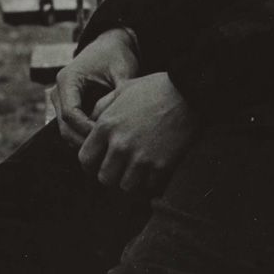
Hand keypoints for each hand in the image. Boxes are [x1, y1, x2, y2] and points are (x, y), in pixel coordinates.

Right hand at [50, 27, 139, 148]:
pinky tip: (105, 143)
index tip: (108, 138)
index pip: (70, 114)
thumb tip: (122, 124)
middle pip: (64, 127)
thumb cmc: (116, 56)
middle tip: (109, 151)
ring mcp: (60, 101)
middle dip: (85, 142)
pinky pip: (72, 129)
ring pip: (66, 132)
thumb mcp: (122, 72)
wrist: (109, 46)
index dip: (87, 130)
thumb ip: (119, 97)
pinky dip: (85, 137)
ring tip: (108, 149)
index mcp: (67, 79)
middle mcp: (58, 91)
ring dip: (84, 143)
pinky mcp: (67, 107)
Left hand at [78, 72, 197, 194]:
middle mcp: (120, 145)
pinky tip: (154, 169)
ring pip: (126, 186)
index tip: (98, 163)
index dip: (90, 164)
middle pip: (104, 178)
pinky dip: (151, 181)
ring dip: (131, 180)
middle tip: (119, 169)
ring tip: (137, 171)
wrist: (188, 91)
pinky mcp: (161, 166)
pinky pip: (149, 186)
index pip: (85, 159)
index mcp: (106, 126)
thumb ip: (102, 106)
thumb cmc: (154, 88)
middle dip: (111, 175)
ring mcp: (141, 158)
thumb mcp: (122, 90)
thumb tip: (91, 119)